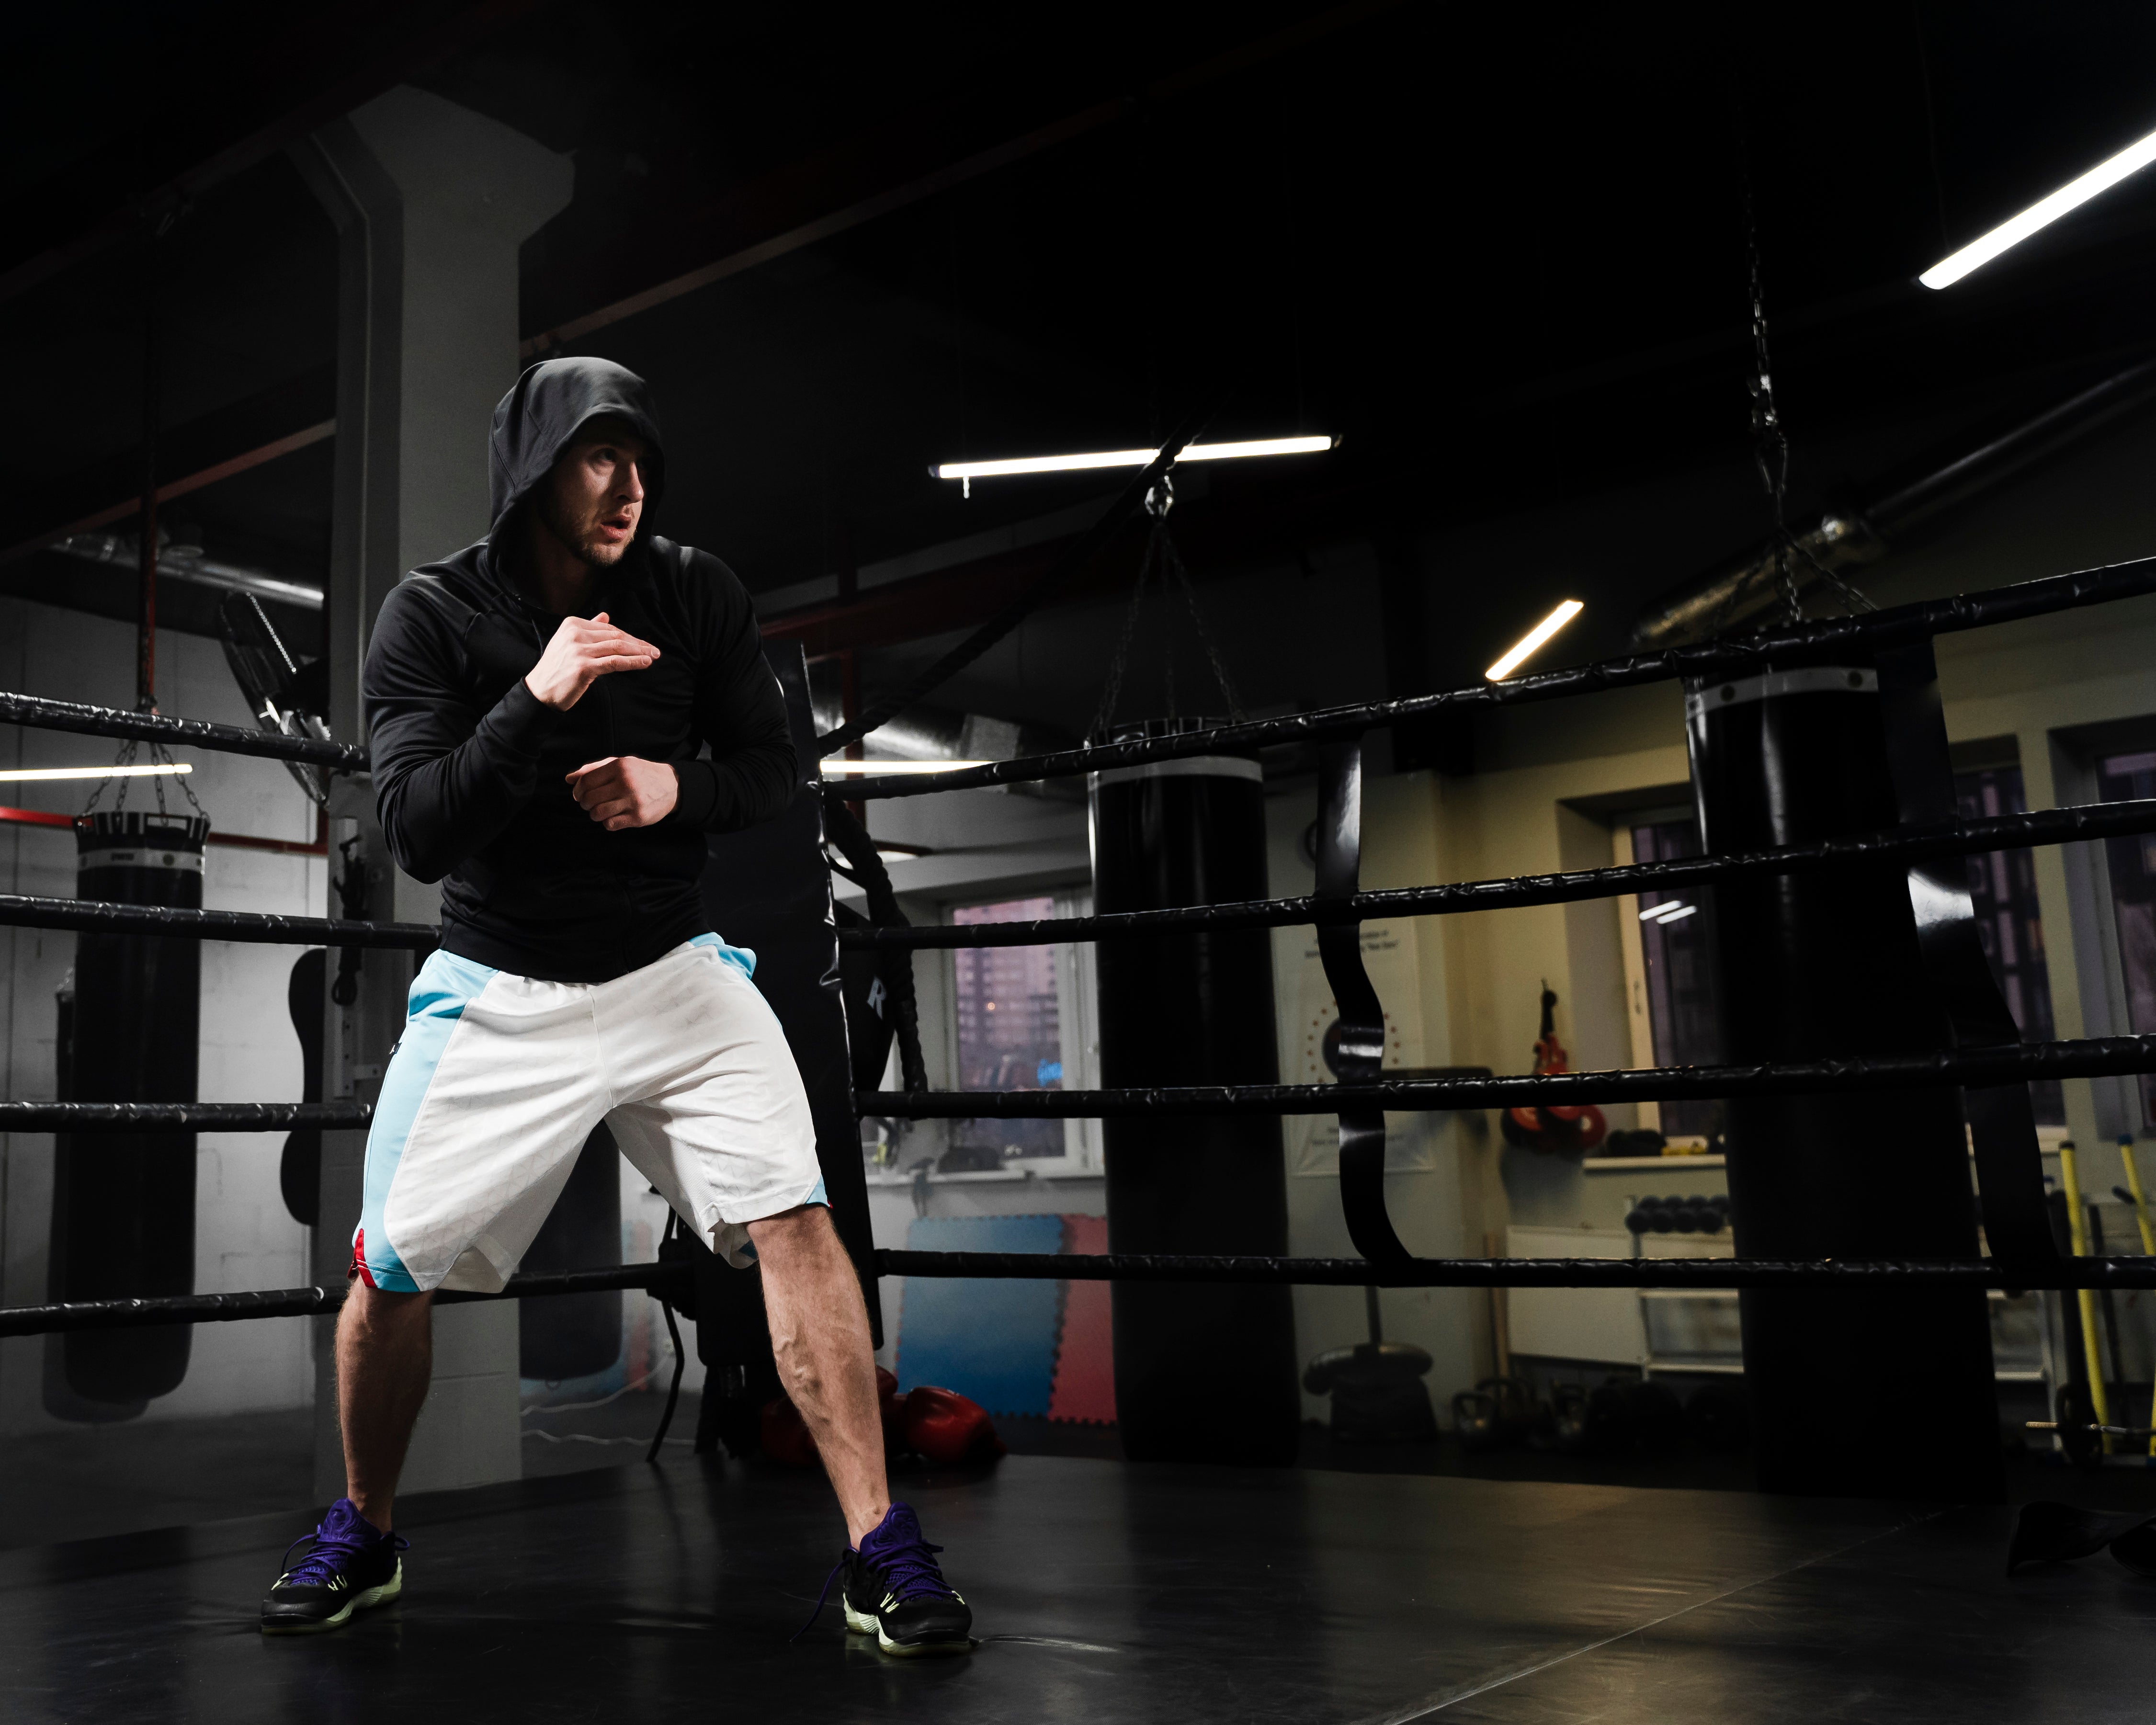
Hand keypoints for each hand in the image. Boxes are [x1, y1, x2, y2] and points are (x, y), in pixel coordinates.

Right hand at [524, 612, 659, 710]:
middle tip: (654, 650)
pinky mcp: (584, 667)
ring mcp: (579, 650)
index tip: (643, 643)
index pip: (608, 628)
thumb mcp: (569, 642)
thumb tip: (605, 616)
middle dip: (638, 643)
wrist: (540, 690)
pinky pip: (615, 662)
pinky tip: (644, 663)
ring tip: (653, 656)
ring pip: (617, 647)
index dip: (628, 636)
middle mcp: (575, 634)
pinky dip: (633, 662)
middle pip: (615, 636)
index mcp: (572, 624)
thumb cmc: (557, 668)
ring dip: (639, 652)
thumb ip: (588, 628)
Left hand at [567, 756, 678, 830]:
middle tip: (591, 803)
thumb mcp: (619, 764)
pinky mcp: (638, 817)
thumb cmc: (640, 773)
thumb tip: (569, 779)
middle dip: (586, 804)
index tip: (580, 795)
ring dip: (595, 814)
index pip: (586, 782)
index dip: (578, 791)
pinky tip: (614, 816)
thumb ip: (593, 769)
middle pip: (590, 799)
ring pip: (598, 813)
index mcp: (620, 766)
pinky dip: (608, 822)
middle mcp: (626, 783)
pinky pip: (610, 824)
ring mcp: (633, 801)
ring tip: (601, 811)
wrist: (671, 786)